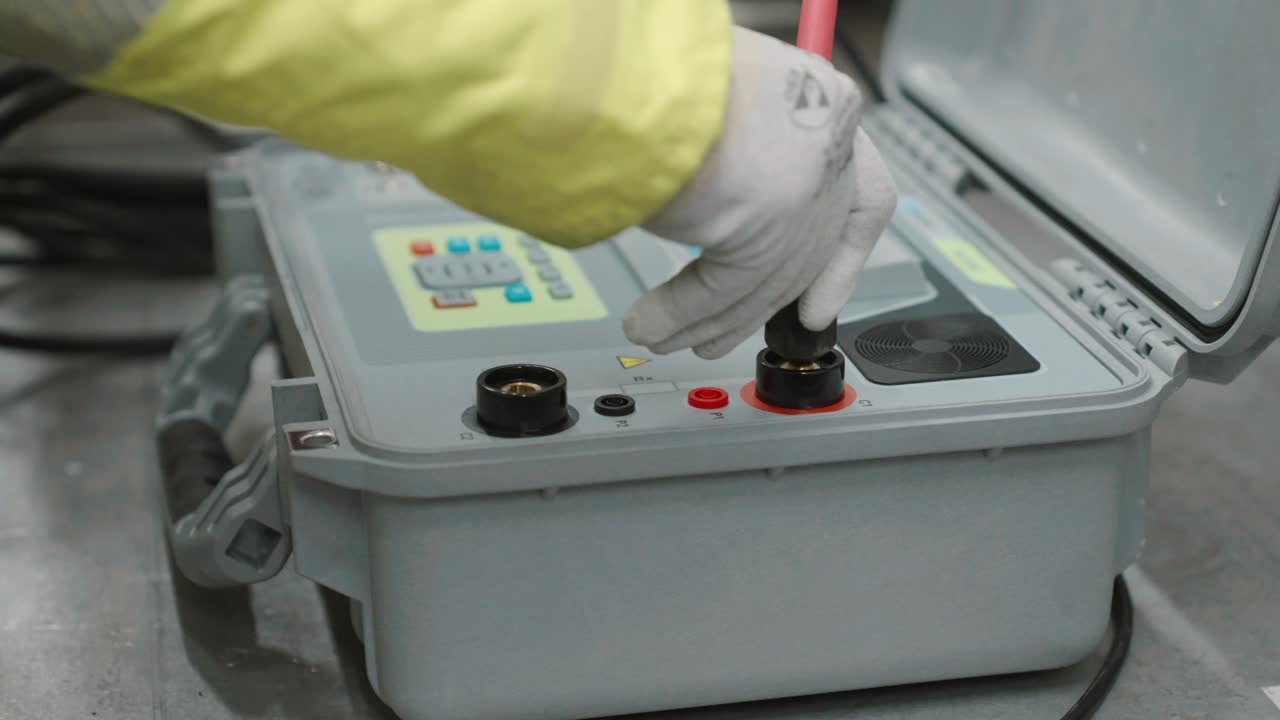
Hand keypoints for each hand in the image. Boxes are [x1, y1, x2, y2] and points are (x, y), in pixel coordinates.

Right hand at [623, 26, 897, 359]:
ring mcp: (803, 195)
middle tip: (723, 332)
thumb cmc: (676, 62)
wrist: (658, 61)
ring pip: (764, 279)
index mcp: (827, 105)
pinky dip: (679, 314)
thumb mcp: (734, 95)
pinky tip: (649, 321)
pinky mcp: (765, 234)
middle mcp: (827, 151)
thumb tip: (718, 186)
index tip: (823, 302)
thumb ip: (746, 142)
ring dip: (706, 319)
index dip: (846, 259)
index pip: (866, 196)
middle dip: (757, 306)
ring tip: (664, 334)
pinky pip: (721, 290)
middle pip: (806, 253)